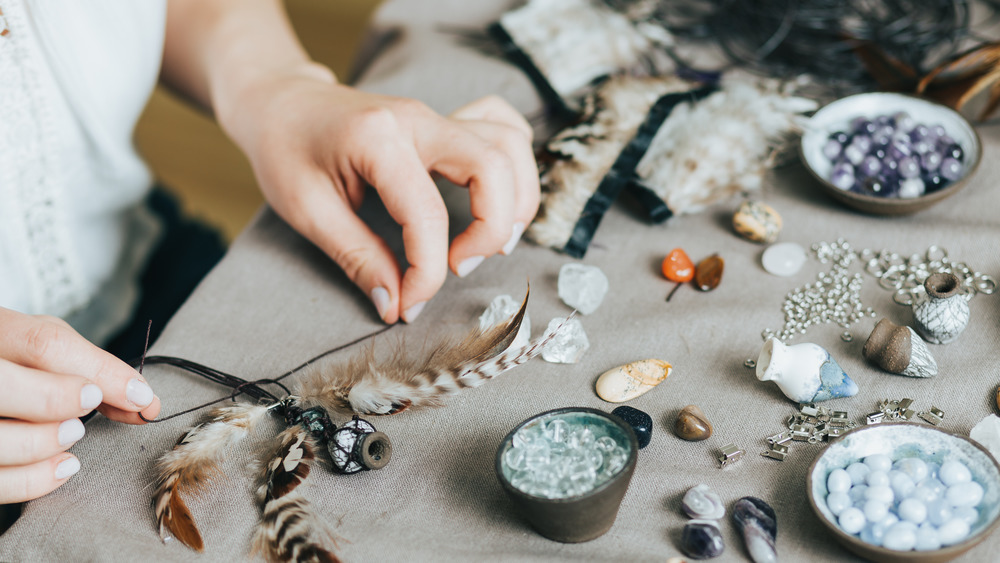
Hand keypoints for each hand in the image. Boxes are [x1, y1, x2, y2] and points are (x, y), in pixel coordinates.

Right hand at [0, 308, 160, 502]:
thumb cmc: (17, 359)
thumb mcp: (51, 346)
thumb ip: (93, 368)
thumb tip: (142, 401)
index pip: (44, 345)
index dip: (98, 373)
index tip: (138, 395)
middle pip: (6, 387)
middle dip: (59, 401)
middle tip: (91, 405)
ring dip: (46, 442)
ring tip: (73, 432)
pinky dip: (35, 479)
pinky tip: (64, 466)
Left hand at [219, 66, 539, 323]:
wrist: (280, 103)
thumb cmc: (285, 150)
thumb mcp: (308, 210)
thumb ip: (357, 258)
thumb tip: (395, 304)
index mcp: (378, 139)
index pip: (427, 214)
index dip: (427, 273)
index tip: (408, 304)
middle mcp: (418, 120)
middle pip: (492, 168)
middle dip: (491, 230)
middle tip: (459, 266)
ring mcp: (436, 116)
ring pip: (511, 145)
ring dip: (516, 199)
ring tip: (491, 240)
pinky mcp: (445, 121)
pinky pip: (504, 127)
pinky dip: (515, 162)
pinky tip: (499, 195)